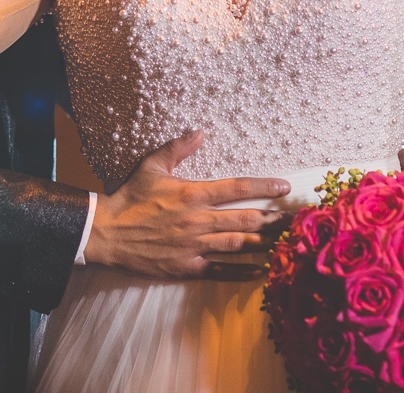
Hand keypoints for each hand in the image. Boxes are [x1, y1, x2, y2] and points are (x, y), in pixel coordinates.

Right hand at [84, 130, 293, 280]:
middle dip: (274, 218)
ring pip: (238, 245)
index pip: (237, 188)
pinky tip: (260, 271)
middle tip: (296, 219)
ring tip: (286, 242)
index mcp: (192, 194)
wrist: (107, 232)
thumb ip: (178, 148)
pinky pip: (220, 271)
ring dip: (264, 243)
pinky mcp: (186, 267)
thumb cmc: (130, 197)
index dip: (264, 186)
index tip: (284, 187)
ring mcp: (194, 246)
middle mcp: (198, 221)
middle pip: (246, 220)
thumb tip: (200, 131)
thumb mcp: (152, 165)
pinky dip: (241, 272)